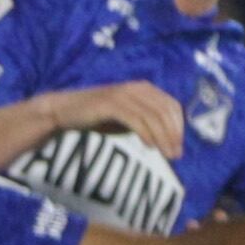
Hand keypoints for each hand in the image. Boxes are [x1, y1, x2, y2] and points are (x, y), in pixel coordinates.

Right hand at [48, 80, 183, 156]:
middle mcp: (136, 88)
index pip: (172, 106)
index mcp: (144, 89)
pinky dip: (145, 132)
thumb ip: (147, 124)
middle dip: (173, 135)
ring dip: (162, 137)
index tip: (179, 148)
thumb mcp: (128, 120)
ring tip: (165, 154)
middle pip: (164, 111)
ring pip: (152, 115)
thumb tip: (171, 142)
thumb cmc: (98, 119)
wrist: (65, 112)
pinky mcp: (110, 103)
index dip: (179, 127)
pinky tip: (149, 146)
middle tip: (175, 155)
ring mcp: (123, 94)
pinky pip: (135, 118)